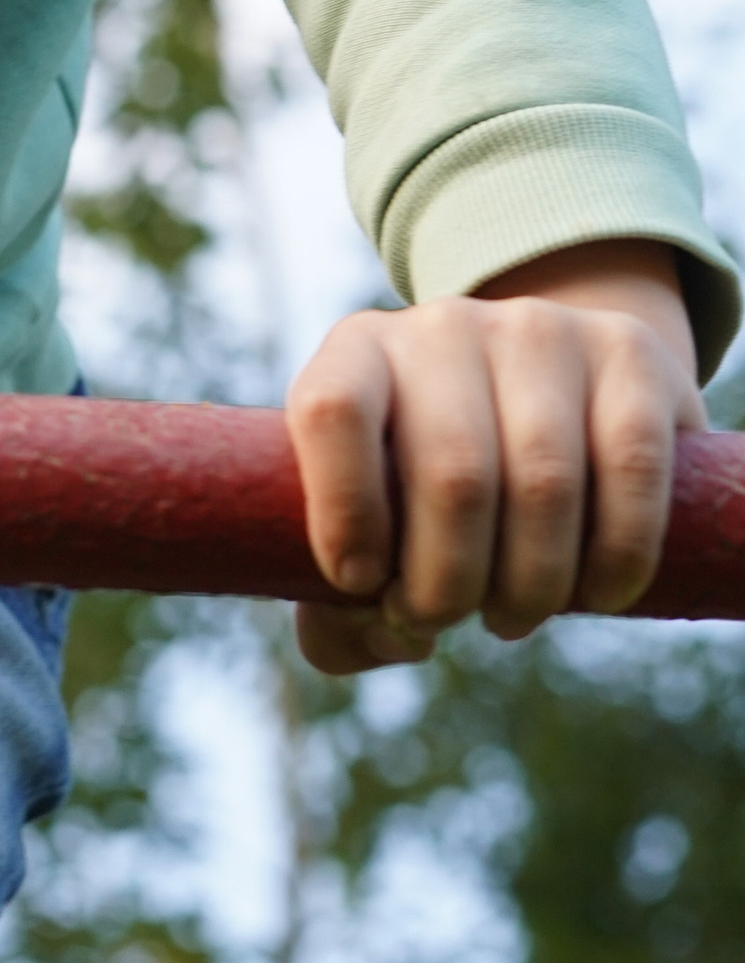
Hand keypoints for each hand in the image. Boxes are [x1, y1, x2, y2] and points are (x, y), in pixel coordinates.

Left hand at [286, 238, 701, 675]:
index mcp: (358, 353)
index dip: (344, 511)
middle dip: (447, 584)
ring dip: (530, 585)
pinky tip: (596, 597)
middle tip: (446, 620)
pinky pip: (630, 466)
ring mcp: (541, 330)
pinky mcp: (628, 352)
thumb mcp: (367, 531)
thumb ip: (340, 610)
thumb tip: (391, 636)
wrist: (556, 400)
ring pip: (543, 481)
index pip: (333, 409)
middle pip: (453, 473)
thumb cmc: (429, 489)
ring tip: (512, 615)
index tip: (360, 583)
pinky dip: (616, 557)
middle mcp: (445, 326)